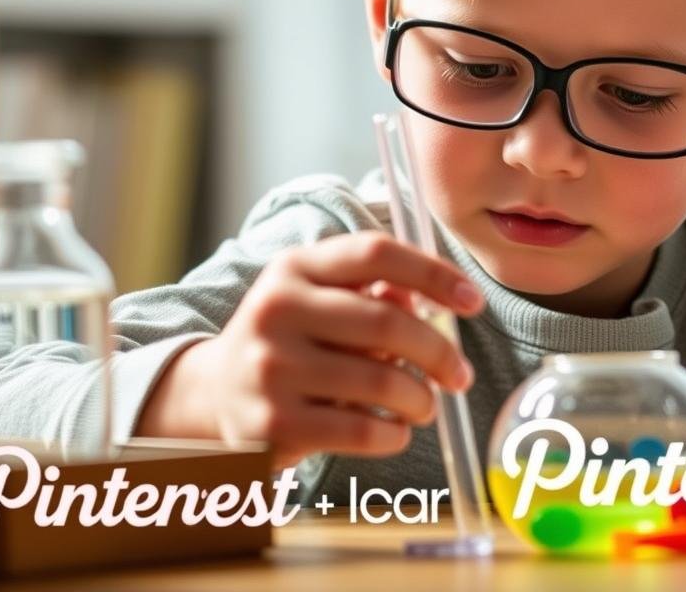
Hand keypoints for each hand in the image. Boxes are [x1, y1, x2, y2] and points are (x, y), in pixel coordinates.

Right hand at [136, 231, 484, 468]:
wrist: (212, 394)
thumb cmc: (287, 339)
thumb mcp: (317, 299)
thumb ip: (371, 293)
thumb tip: (425, 303)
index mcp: (293, 267)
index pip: (374, 253)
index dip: (433, 274)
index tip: (472, 301)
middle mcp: (277, 308)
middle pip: (387, 320)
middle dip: (439, 351)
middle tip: (459, 373)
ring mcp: (271, 367)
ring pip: (382, 379)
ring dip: (421, 397)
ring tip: (425, 404)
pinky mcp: (274, 424)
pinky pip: (362, 429)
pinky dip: (395, 432)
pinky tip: (396, 429)